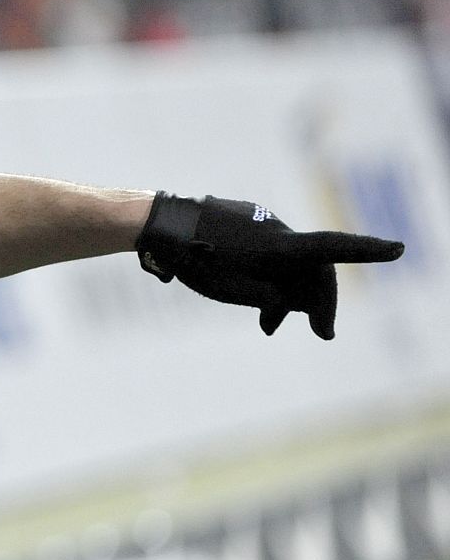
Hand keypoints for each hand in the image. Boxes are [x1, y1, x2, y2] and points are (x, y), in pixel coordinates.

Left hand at [136, 192, 403, 338]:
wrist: (162, 226)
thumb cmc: (200, 260)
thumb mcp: (240, 292)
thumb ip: (277, 299)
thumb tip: (299, 303)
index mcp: (284, 246)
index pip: (335, 248)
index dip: (368, 252)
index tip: (398, 250)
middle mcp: (280, 231)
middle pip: (313, 268)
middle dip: (317, 302)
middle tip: (321, 333)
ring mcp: (264, 227)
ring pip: (289, 265)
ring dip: (287, 296)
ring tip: (268, 327)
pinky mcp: (247, 227)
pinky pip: (269, 256)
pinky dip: (269, 280)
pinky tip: (255, 307)